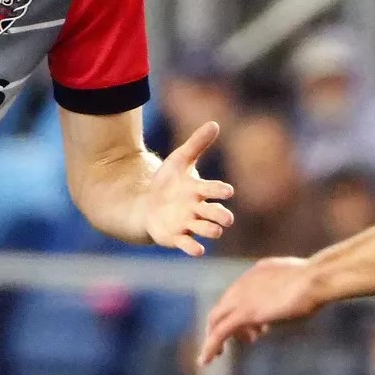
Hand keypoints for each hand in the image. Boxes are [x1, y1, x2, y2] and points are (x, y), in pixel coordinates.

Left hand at [138, 119, 234, 255]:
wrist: (147, 204)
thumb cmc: (168, 182)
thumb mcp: (179, 160)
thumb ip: (196, 144)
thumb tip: (215, 123)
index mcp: (200, 191)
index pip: (215, 190)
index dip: (220, 191)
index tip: (227, 191)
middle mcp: (199, 209)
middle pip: (216, 214)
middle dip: (222, 216)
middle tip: (226, 219)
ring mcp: (189, 224)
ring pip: (206, 230)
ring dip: (211, 231)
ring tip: (214, 230)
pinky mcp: (177, 237)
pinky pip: (188, 244)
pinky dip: (193, 248)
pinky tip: (197, 250)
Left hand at [199, 255, 325, 365]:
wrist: (316, 279)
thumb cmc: (319, 282)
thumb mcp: (300, 287)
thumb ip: (288, 295)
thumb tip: (288, 307)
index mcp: (258, 273)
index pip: (239, 295)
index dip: (243, 313)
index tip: (258, 331)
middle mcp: (245, 283)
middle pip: (223, 306)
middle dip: (225, 325)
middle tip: (236, 343)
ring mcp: (242, 297)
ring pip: (215, 319)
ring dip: (213, 338)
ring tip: (217, 355)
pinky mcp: (244, 314)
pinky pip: (219, 332)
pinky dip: (210, 346)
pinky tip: (206, 360)